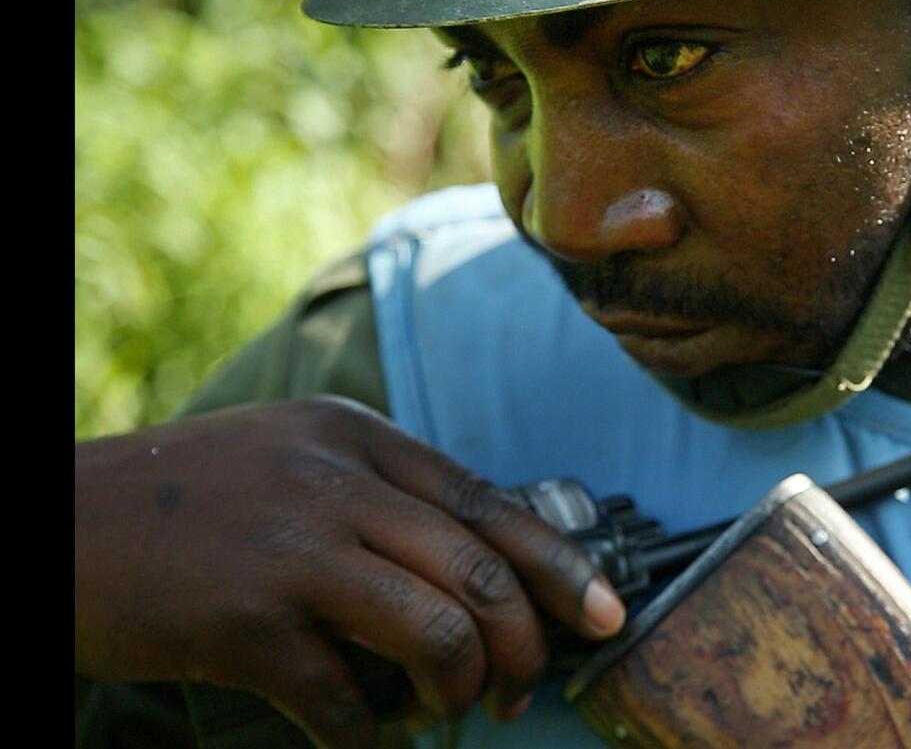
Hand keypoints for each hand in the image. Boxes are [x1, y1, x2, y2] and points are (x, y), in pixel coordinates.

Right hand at [75, 396, 624, 746]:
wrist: (59, 524)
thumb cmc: (188, 502)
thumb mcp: (295, 459)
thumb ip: (381, 496)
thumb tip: (474, 569)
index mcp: (358, 438)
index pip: (492, 504)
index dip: (560, 568)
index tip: (604, 617)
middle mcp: (337, 483)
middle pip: (482, 570)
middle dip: (524, 645)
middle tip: (523, 693)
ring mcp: (292, 550)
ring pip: (438, 630)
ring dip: (458, 689)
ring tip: (443, 713)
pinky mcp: (245, 624)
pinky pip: (343, 702)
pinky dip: (364, 738)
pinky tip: (358, 741)